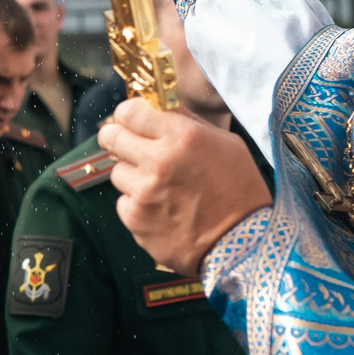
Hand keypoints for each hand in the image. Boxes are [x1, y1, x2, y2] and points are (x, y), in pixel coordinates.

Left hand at [98, 100, 267, 274]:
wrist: (242, 244)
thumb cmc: (240, 190)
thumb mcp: (226, 144)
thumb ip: (188, 123)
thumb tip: (159, 111)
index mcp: (182, 136)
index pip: (129, 111)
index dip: (129, 115)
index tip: (132, 121)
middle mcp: (158, 161)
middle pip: (111, 136)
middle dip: (118, 139)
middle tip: (130, 147)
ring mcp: (144, 192)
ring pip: (117, 172)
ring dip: (133, 176)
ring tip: (159, 188)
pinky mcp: (136, 219)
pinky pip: (123, 203)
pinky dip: (137, 205)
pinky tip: (161, 211)